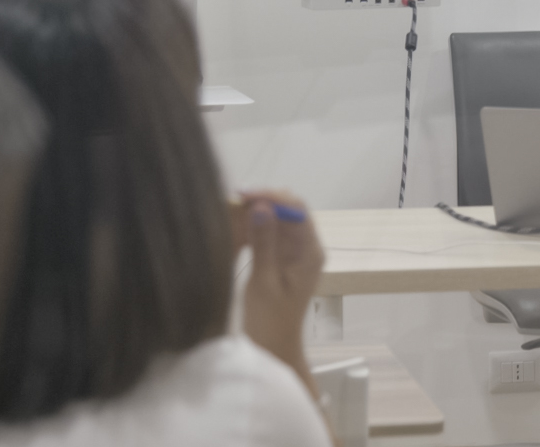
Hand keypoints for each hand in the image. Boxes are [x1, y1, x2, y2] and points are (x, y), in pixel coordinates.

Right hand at [237, 190, 325, 379]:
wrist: (273, 346)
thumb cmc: (269, 320)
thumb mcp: (263, 281)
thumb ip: (263, 243)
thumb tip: (262, 207)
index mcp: (310, 251)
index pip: (296, 209)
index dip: (271, 196)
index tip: (242, 194)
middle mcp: (307, 246)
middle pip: (288, 209)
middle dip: (261, 202)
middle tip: (230, 204)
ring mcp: (296, 250)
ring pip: (277, 218)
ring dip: (254, 214)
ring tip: (228, 216)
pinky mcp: (282, 256)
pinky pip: (269, 232)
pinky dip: (253, 228)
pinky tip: (234, 231)